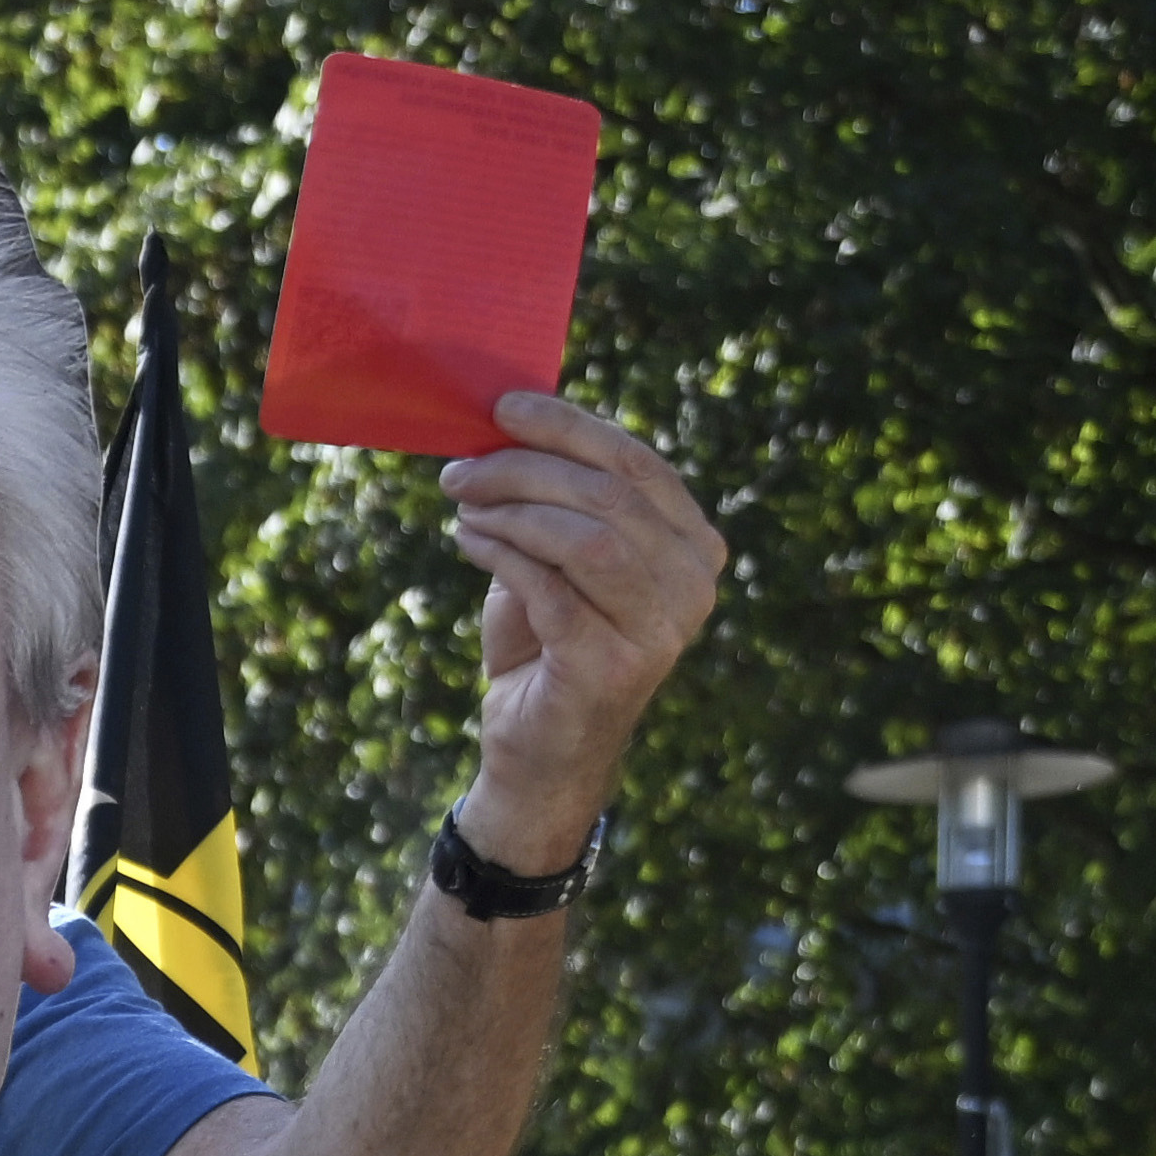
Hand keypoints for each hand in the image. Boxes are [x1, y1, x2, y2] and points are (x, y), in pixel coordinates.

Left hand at [439, 391, 723, 858]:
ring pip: (585, 536)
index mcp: (694, 546)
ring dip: (512, 510)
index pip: (637, 463)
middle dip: (525, 468)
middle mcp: (693, 585)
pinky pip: (548, 587)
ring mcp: (661, 629)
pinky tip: (467, 540)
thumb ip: (559, 502)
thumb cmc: (547, 644)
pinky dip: (500, 554)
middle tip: (461, 469)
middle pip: (608, 494)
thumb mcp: (558, 561)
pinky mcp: (611, 666)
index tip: (503, 407)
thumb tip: (508, 427)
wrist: (539, 748)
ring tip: (461, 505)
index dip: (569, 427)